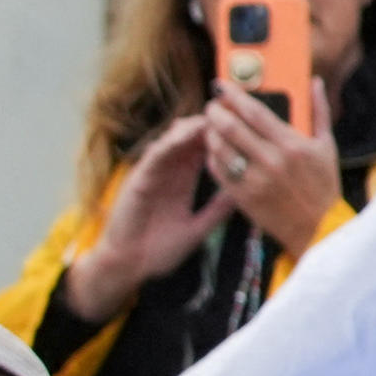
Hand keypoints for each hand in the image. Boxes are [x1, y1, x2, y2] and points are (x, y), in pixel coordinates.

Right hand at [63, 114, 230, 322]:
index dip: (224, 136)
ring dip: (194, 127)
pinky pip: (156, 154)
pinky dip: (171, 141)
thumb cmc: (159, 250)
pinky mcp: (139, 178)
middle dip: (213, 124)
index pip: (206, 150)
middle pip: (192, 139)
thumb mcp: (197, 228)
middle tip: (234, 109)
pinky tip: (186, 133)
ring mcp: (154, 173)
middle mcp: (169, 172)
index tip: (247, 124)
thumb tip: (243, 195)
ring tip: (214, 114)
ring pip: (175, 140)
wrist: (128, 267)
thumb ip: (217, 210)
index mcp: (183, 180)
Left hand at [201, 80, 344, 252]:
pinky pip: (217, 170)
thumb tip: (315, 82)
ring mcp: (255, 181)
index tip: (222, 86)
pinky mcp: (243, 197)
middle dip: (215, 110)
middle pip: (230, 127)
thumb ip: (318, 111)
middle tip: (213, 104)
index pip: (255, 112)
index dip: (234, 95)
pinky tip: (217, 150)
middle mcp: (272, 162)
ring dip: (210, 132)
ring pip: (219, 148)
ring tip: (212, 126)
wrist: (319, 229)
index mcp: (293, 146)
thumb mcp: (327, 147)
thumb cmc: (324, 185)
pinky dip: (212, 156)